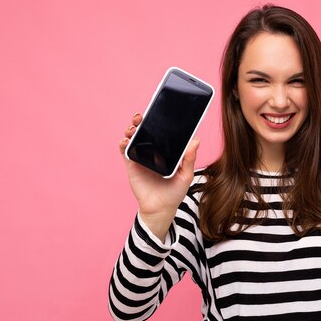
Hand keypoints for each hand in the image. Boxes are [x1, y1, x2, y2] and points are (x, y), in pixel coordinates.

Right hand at [119, 113, 199, 237]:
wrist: (161, 209)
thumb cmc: (175, 192)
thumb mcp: (186, 174)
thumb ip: (190, 158)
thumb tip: (196, 140)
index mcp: (165, 151)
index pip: (161, 132)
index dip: (158, 121)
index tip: (158, 112)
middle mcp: (152, 151)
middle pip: (145, 132)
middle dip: (141, 122)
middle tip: (141, 117)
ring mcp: (141, 157)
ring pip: (134, 138)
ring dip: (131, 130)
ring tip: (133, 128)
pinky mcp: (132, 164)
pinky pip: (125, 151)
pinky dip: (123, 144)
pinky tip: (126, 141)